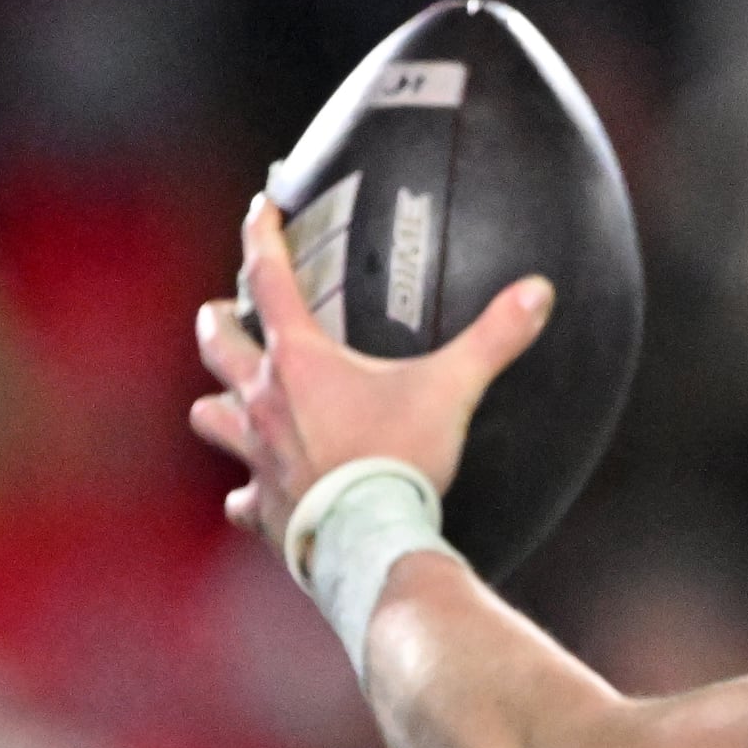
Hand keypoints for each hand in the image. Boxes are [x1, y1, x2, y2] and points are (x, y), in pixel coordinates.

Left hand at [188, 195, 553, 560]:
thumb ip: (495, 337)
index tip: (259, 209)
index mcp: (300, 360)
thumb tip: (538, 291)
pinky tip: (255, 496)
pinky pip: (240, 497)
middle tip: (224, 313)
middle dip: (217, 322)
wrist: (370, 538)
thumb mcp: (452, 389)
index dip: (261, 236)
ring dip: (217, 403)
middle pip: (217, 344)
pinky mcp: (262, 507)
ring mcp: (256, 455)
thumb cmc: (401, 457)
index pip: (268, 279)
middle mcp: (263, 400)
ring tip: (228, 401)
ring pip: (209, 415)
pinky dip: (245, 493)